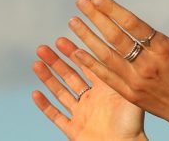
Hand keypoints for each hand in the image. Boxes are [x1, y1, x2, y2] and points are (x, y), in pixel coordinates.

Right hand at [31, 37, 146, 140]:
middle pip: (70, 77)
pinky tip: (35, 93)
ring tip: (36, 63)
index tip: (61, 39)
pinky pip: (56, 116)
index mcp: (105, 90)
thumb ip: (121, 73)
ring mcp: (82, 115)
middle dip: (56, 62)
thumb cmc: (133, 125)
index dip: (73, 53)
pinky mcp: (74, 130)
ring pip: (60, 93)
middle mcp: (92, 101)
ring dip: (47, 78)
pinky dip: (45, 106)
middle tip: (43, 48)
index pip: (87, 66)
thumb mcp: (128, 93)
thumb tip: (118, 46)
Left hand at [66, 0, 168, 135]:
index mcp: (165, 49)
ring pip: (106, 56)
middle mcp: (148, 64)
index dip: (113, 10)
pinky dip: (91, 64)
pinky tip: (76, 52)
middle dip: (96, 17)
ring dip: (87, 37)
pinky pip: (106, 77)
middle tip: (80, 1)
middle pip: (116, 37)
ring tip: (72, 22)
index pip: (133, 24)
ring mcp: (137, 81)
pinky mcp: (130, 95)